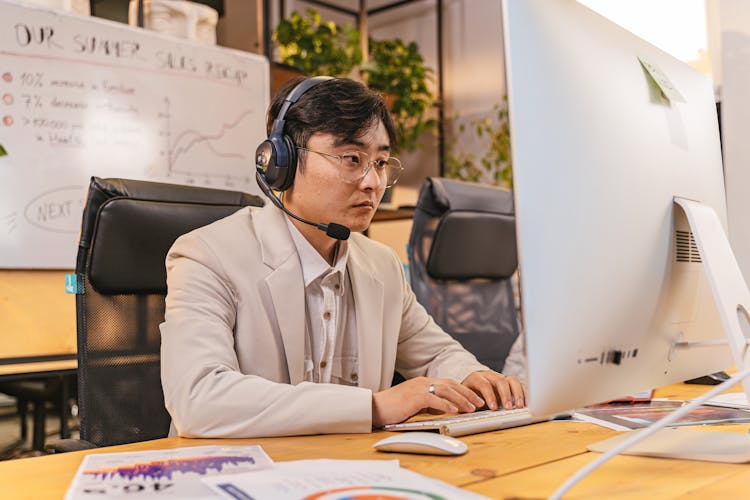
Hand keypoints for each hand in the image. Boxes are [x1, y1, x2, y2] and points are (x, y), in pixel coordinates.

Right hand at [371, 376, 485, 427]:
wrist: (375, 407)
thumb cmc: (393, 408)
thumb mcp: (415, 404)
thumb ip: (429, 404)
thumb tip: (444, 408)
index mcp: (423, 383)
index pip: (448, 384)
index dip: (463, 391)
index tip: (475, 399)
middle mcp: (422, 382)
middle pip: (450, 384)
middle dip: (467, 393)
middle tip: (480, 402)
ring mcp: (418, 388)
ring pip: (445, 390)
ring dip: (461, 399)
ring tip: (472, 407)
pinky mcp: (414, 397)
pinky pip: (434, 399)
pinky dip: (446, 404)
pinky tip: (455, 410)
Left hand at [462, 370, 526, 409]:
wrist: (472, 390)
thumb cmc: (467, 397)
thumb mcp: (463, 400)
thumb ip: (466, 404)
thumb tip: (471, 409)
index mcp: (476, 378)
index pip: (484, 384)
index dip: (489, 396)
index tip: (493, 408)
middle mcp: (490, 376)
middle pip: (500, 381)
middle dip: (505, 395)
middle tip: (508, 408)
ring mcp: (502, 378)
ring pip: (512, 381)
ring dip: (517, 393)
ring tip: (520, 406)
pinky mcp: (510, 384)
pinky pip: (520, 385)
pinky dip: (525, 393)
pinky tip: (527, 403)